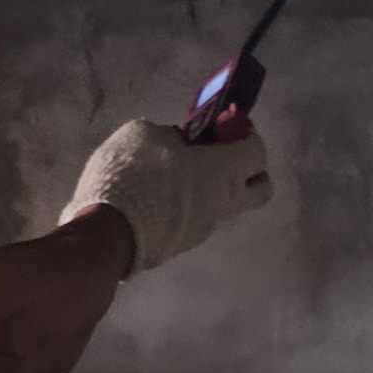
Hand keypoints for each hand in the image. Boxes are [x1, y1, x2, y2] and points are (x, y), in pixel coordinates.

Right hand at [56, 120, 275, 275]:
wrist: (110, 235)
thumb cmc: (133, 175)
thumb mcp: (144, 134)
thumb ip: (169, 136)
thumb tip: (176, 145)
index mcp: (223, 170)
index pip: (257, 152)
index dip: (246, 135)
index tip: (227, 126)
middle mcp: (224, 202)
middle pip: (262, 189)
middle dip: (251, 171)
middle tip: (223, 157)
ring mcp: (205, 228)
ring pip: (226, 206)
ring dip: (213, 189)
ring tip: (178, 176)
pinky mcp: (183, 245)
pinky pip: (198, 220)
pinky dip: (189, 206)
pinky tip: (159, 197)